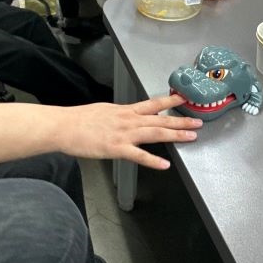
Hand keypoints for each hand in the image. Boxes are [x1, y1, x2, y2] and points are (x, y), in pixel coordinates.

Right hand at [56, 95, 201, 169]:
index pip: (153, 104)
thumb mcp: (104, 111)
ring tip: (191, 136)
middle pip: (160, 119)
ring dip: (174, 135)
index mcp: (125, 111)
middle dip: (181, 120)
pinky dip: (152, 160)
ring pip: (154, 133)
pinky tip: (164, 165)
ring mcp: (123, 134)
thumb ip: (119, 115)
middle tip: (198, 121)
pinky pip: (138, 155)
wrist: (64, 126)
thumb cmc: (79, 120)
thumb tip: (128, 117)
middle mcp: (128, 120)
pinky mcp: (116, 148)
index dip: (170, 101)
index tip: (184, 98)